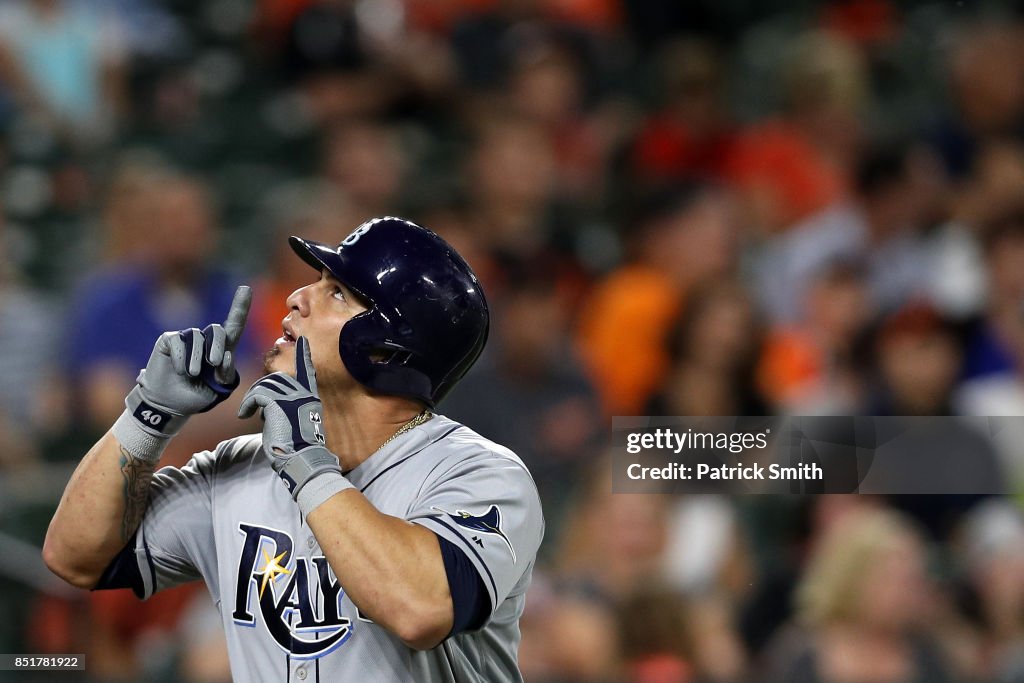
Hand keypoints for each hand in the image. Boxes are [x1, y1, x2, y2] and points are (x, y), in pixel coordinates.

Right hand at [128, 286, 251, 435]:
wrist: (169, 404)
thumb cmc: (196, 396)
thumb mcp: (218, 389)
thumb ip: (226, 374)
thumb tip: (227, 356)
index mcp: (222, 350)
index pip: (234, 326)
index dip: (240, 307)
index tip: (246, 288)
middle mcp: (205, 340)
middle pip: (219, 330)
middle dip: (218, 347)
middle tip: (213, 363)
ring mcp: (187, 338)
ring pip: (198, 336)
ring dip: (196, 358)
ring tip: (192, 374)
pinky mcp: (169, 340)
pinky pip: (179, 341)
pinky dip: (181, 358)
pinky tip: (179, 370)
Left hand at [238, 336, 342, 497]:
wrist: (300, 459)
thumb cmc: (296, 449)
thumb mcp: (295, 424)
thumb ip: (287, 410)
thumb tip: (268, 405)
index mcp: (311, 398)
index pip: (308, 371)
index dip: (304, 356)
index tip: (303, 342)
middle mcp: (304, 394)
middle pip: (277, 378)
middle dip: (261, 388)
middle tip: (251, 406)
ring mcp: (293, 397)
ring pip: (265, 384)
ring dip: (252, 397)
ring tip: (247, 412)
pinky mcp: (278, 403)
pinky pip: (257, 394)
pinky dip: (247, 403)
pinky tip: (244, 415)